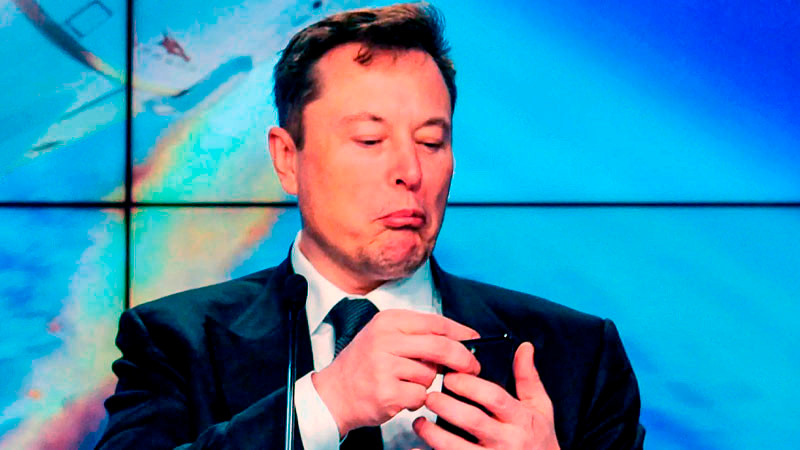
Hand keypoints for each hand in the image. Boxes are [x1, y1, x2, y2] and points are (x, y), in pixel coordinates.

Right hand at [311, 309, 480, 435]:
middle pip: (441, 346)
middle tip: (472, 367)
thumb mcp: (384, 337)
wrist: (333, 393)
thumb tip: (459, 338)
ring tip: (405, 383)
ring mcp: (385, 366)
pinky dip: (417, 400)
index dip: (460, 331)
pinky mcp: (387, 391)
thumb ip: (416, 335)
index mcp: (388, 321)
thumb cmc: (363, 365)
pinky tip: (400, 396)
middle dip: (462, 359)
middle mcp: (385, 339)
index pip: (435, 322)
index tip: (474, 338)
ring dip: (426, 383)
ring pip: (431, 374)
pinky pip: (421, 395)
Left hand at [412, 342, 558, 448]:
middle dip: (447, 406)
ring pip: (458, 447)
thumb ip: (528, 378)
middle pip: (472, 421)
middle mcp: (507, 441)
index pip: (494, 397)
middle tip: (429, 395)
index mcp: (520, 419)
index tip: (450, 376)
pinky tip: (419, 448)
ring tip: (420, 422)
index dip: (470, 385)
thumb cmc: (540, 440)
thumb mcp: (540, 408)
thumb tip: (524, 347)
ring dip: (434, 434)